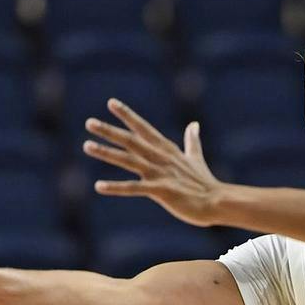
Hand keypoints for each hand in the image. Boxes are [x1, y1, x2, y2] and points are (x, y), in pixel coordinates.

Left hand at [84, 101, 223, 226]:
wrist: (217, 201)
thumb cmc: (205, 182)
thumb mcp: (196, 157)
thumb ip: (192, 141)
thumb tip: (194, 124)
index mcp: (167, 149)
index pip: (143, 128)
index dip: (127, 115)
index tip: (111, 103)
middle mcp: (160, 157)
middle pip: (130, 140)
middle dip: (109, 131)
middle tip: (89, 122)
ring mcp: (159, 173)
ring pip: (128, 160)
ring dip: (107, 152)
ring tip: (87, 146)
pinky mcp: (160, 190)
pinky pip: (133, 188)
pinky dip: (116, 187)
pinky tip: (99, 186)